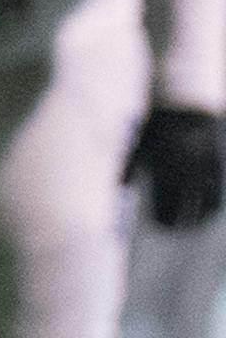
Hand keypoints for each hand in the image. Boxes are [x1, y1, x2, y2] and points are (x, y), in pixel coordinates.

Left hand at [125, 105, 225, 230]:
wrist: (183, 106)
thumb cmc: (156, 130)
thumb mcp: (138, 147)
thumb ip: (127, 168)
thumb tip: (121, 188)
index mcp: (162, 170)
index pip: (164, 204)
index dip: (163, 219)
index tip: (161, 226)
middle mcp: (184, 172)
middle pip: (185, 207)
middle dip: (181, 222)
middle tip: (179, 231)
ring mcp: (202, 168)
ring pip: (206, 201)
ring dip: (202, 216)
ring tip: (197, 224)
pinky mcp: (215, 163)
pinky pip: (217, 188)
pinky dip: (213, 201)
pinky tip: (208, 208)